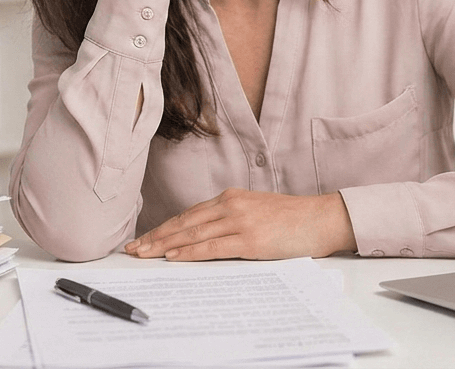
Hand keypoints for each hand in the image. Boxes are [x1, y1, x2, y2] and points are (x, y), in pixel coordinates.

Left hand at [124, 189, 356, 260]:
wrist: (321, 218)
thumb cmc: (292, 219)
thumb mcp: (256, 211)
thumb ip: (230, 219)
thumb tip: (204, 237)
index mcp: (231, 198)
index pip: (188, 215)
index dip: (163, 228)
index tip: (144, 239)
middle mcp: (231, 205)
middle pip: (184, 223)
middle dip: (155, 237)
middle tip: (132, 249)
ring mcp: (240, 222)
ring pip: (193, 235)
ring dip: (165, 246)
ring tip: (144, 255)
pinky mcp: (250, 240)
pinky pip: (213, 247)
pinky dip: (190, 253)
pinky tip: (173, 258)